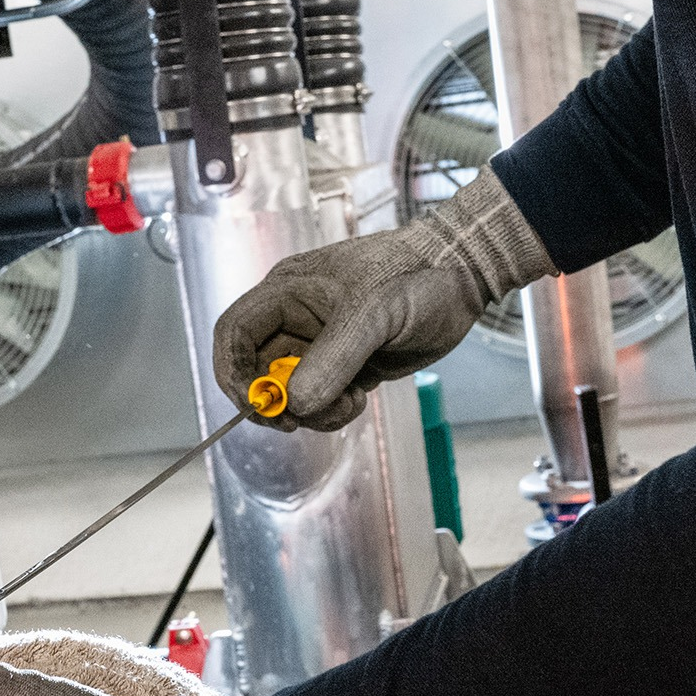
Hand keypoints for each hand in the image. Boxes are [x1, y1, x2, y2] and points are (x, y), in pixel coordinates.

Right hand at [213, 166, 554, 431]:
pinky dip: (333, 411)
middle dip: (278, 402)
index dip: (233, 372)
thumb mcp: (372, 313)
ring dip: (312, 411)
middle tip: (302, 420)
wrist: (461, 279)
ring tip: (350, 403)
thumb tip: (295, 403)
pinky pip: (320, 401)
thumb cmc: (414, 275)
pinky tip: (361, 397)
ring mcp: (320, 345)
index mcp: (286, 292)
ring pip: (290, 394)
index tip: (258, 405)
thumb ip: (332, 358)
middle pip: (258, 373)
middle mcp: (295, 319)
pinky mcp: (345, 367)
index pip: (234, 333)